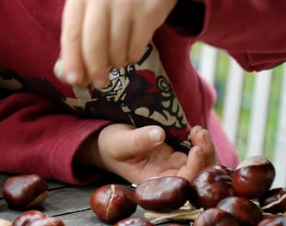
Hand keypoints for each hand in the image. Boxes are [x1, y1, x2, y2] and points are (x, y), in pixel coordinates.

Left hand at [56, 0, 202, 86]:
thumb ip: (80, 25)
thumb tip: (71, 69)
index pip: (70, 32)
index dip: (71, 59)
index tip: (73, 79)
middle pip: (93, 44)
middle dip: (95, 69)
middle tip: (99, 83)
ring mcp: (126, 1)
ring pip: (116, 48)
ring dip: (116, 62)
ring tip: (117, 59)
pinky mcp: (149, 11)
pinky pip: (137, 46)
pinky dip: (132, 55)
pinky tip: (131, 50)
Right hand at [79, 124, 215, 183]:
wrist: (108, 142)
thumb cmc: (110, 145)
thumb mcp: (119, 142)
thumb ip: (137, 140)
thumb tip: (159, 134)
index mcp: (154, 183)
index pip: (183, 183)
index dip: (194, 168)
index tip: (196, 149)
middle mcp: (168, 178)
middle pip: (199, 176)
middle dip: (206, 156)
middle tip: (200, 133)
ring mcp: (175, 167)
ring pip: (202, 166)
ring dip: (207, 149)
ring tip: (199, 131)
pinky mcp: (178, 156)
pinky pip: (198, 155)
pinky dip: (202, 144)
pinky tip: (197, 131)